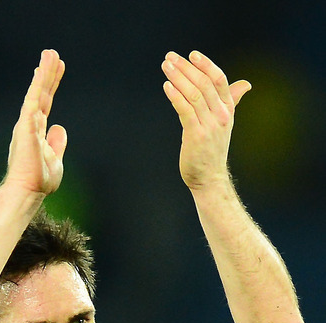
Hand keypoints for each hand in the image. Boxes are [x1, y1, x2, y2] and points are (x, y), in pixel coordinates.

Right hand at [6, 49, 66, 195]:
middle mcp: (29, 124)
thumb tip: (59, 127)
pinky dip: (38, 83)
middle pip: (41, 93)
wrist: (28, 190)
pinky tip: (42, 69)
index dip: (51, 85)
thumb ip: (57, 143)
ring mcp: (27, 123)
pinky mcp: (26, 124)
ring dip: (44, 72)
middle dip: (47, 73)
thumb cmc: (39, 180)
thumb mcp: (55, 160)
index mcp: (36, 132)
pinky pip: (33, 99)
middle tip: (53, 54)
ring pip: (37, 92)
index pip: (45, 103)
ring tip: (50, 54)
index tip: (56, 69)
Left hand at [162, 51, 250, 189]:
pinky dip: (175, 96)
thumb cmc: (212, 150)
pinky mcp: (195, 135)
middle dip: (186, 68)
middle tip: (170, 57)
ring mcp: (209, 125)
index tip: (191, 54)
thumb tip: (245, 85)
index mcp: (228, 110)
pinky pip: (185, 110)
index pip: (220, 80)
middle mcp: (221, 116)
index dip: (206, 65)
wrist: (209, 178)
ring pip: (194, 94)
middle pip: (204, 84)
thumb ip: (231, 102)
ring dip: (178, 77)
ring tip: (166, 67)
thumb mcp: (224, 123)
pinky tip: (167, 86)